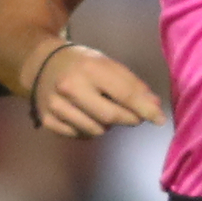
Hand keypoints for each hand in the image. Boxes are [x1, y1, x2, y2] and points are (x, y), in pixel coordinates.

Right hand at [29, 42, 166, 136]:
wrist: (42, 66)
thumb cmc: (81, 64)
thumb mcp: (106, 64)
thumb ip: (131, 84)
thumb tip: (154, 106)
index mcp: (89, 68)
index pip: (124, 94)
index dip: (145, 109)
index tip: (159, 119)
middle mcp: (70, 87)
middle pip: (110, 117)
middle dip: (128, 119)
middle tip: (135, 117)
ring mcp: (56, 106)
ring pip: (95, 130)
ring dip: (107, 125)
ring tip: (102, 111)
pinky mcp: (48, 121)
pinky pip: (79, 136)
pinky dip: (88, 130)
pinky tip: (86, 117)